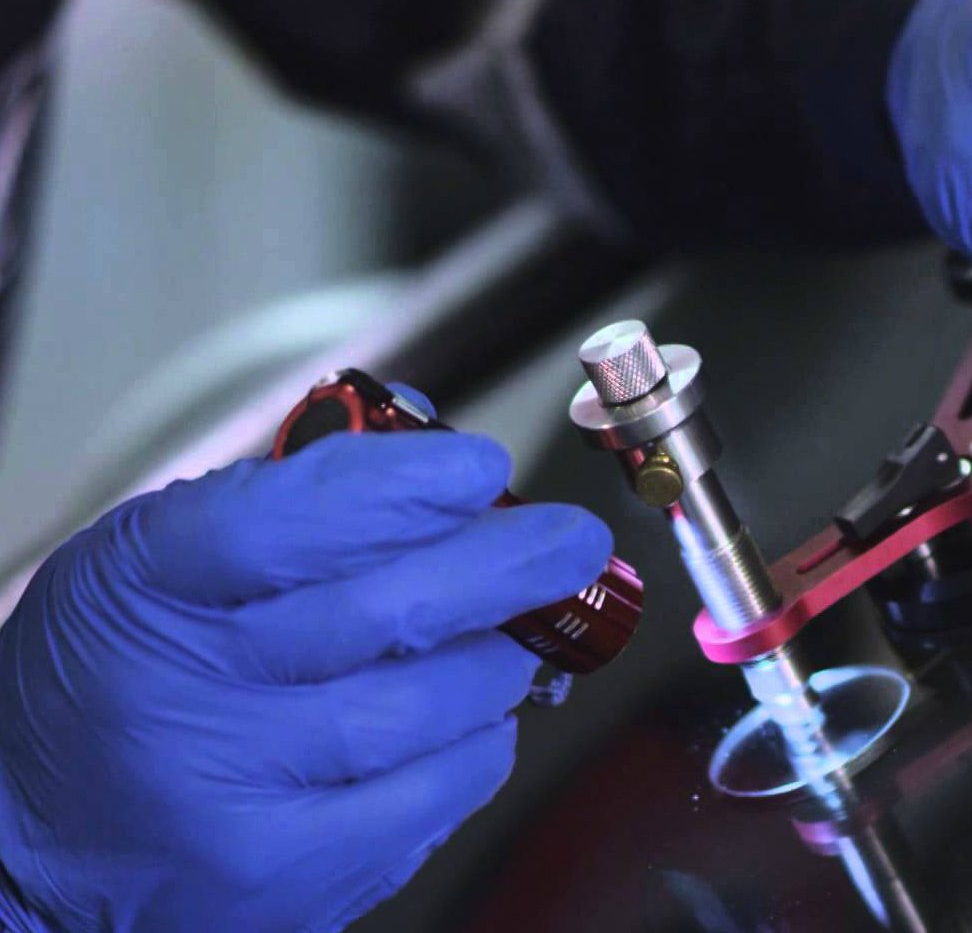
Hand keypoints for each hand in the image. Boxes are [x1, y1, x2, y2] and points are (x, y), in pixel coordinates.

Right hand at [0, 395, 611, 931]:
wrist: (36, 845)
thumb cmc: (121, 677)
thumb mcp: (163, 561)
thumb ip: (292, 498)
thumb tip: (437, 451)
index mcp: (148, 587)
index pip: (291, 519)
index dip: (405, 486)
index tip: (478, 468)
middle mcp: (188, 692)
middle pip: (385, 610)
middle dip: (506, 564)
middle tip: (567, 541)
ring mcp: (239, 794)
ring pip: (429, 704)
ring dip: (496, 659)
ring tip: (504, 637)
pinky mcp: (289, 873)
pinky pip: (437, 790)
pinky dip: (479, 742)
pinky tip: (471, 719)